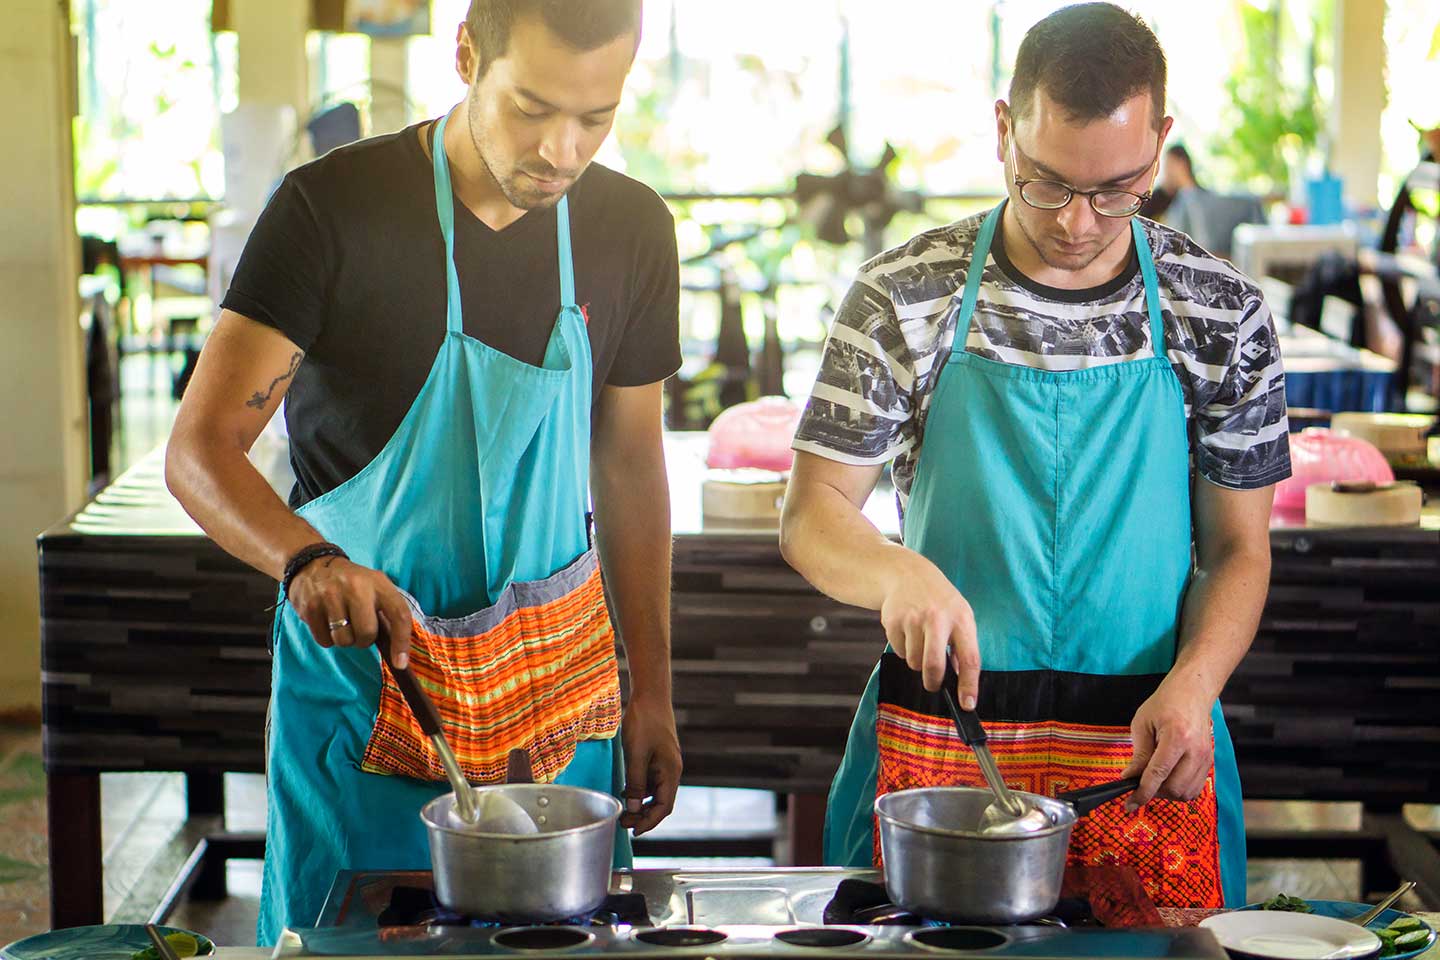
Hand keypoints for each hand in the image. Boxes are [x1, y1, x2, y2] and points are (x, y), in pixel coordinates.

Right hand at [287, 555, 413, 666]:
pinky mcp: (310, 607)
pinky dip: (327, 638)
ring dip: (345, 640)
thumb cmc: (352, 584)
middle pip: (367, 634)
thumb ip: (386, 613)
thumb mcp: (374, 588)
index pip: (398, 614)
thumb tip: (398, 654)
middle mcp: (356, 587)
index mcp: (378, 583)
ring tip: (341, 622)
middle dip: (364, 640)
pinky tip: (326, 621)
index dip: (402, 642)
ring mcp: (331, 595)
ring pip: (344, 641)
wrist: (313, 565)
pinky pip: (324, 641)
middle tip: (358, 627)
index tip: (400, 663)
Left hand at [619, 694, 681, 834]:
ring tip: (622, 810)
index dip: (649, 822)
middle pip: (660, 802)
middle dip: (643, 816)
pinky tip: (624, 791)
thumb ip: (635, 782)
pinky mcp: (657, 757)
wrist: (650, 694)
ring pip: (654, 792)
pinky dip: (639, 790)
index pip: (664, 807)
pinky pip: (650, 780)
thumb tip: (633, 809)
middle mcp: (671, 770)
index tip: (633, 831)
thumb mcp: (636, 753)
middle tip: (622, 823)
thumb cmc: (644, 721)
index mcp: (671, 771)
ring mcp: (665, 763)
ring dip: (640, 804)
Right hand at [879, 554, 979, 701]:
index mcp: (961, 619)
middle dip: (933, 681)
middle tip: (933, 684)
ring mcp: (913, 619)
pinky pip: (899, 651)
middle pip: (934, 666)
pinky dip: (904, 648)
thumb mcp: (959, 614)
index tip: (967, 705)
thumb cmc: (939, 600)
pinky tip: (907, 629)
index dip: (969, 685)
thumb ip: (963, 644)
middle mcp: (937, 618)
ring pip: (914, 662)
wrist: (906, 574)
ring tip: (919, 639)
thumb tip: (962, 679)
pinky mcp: (893, 621)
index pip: (969, 658)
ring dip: (917, 660)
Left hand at [1121, 679, 1214, 809]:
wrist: (1192, 692)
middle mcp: (1196, 751)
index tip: (1129, 803)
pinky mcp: (1209, 762)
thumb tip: (1130, 779)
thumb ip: (1138, 754)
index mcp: (1177, 737)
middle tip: (1139, 785)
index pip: (1158, 774)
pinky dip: (1179, 790)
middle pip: (1174, 789)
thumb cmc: (1165, 703)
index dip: (1142, 792)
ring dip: (1167, 794)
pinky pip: (1195, 788)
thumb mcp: (1143, 724)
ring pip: (1186, 793)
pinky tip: (1168, 778)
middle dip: (1153, 793)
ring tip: (1154, 780)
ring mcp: (1206, 757)